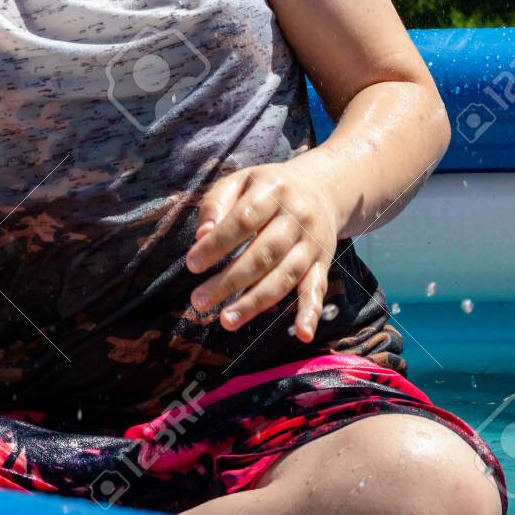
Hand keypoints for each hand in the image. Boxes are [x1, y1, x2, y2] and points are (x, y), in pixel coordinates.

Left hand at [185, 154, 340, 342]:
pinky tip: (302, 334)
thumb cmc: (268, 187)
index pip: (243, 220)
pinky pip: (317, 289)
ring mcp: (312, 242)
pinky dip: (311, 312)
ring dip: (255, 302)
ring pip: (285, 277)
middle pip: (263, 254)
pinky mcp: (323, 263)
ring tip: (225, 321)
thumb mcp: (241, 180)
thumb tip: (202, 235)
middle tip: (198, 301)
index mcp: (274, 190)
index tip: (192, 265)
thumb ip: (217, 203)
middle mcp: (297, 216)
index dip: (217, 244)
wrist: (322, 188)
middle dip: (230, 281)